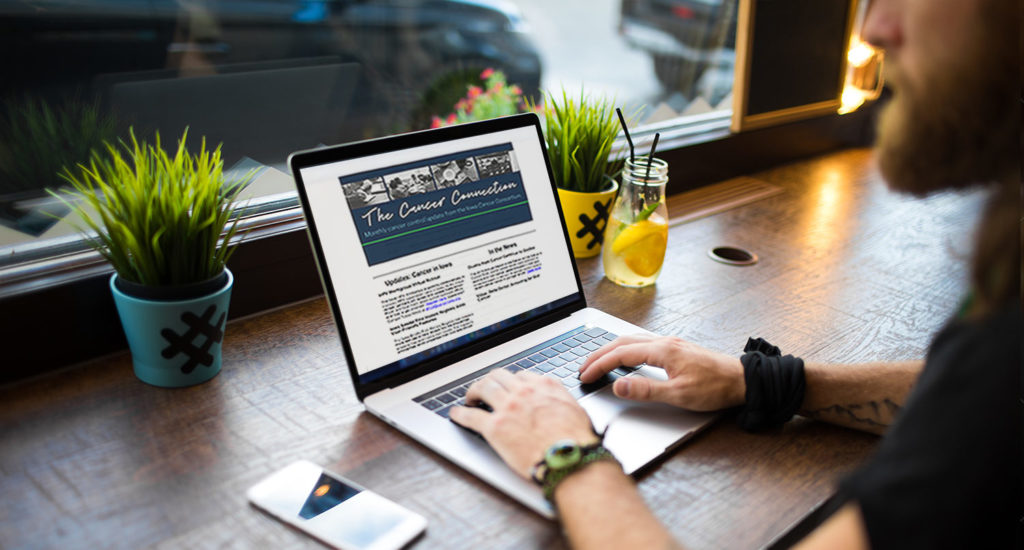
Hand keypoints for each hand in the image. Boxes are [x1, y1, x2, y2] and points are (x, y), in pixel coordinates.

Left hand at [449, 369, 597, 478]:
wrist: (570, 459)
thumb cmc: (577, 441)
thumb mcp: (575, 410)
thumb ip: (560, 401)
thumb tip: (557, 405)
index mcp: (544, 386)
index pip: (521, 376)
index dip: (511, 381)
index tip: (507, 386)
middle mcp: (524, 392)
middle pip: (498, 376)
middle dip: (489, 380)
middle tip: (484, 388)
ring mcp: (507, 408)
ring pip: (483, 388)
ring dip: (473, 391)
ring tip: (470, 397)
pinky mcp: (495, 428)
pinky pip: (471, 416)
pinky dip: (460, 414)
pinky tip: (456, 414)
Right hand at [579, 334, 744, 411]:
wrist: (742, 380)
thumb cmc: (716, 388)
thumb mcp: (679, 395)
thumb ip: (646, 390)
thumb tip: (618, 385)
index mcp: (662, 351)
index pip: (620, 354)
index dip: (599, 364)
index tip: (585, 375)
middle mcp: (664, 342)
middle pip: (622, 342)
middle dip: (599, 354)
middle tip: (583, 367)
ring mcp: (671, 343)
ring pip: (632, 340)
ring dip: (611, 349)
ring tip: (597, 361)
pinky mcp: (676, 348)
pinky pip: (642, 342)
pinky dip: (625, 348)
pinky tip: (625, 356)